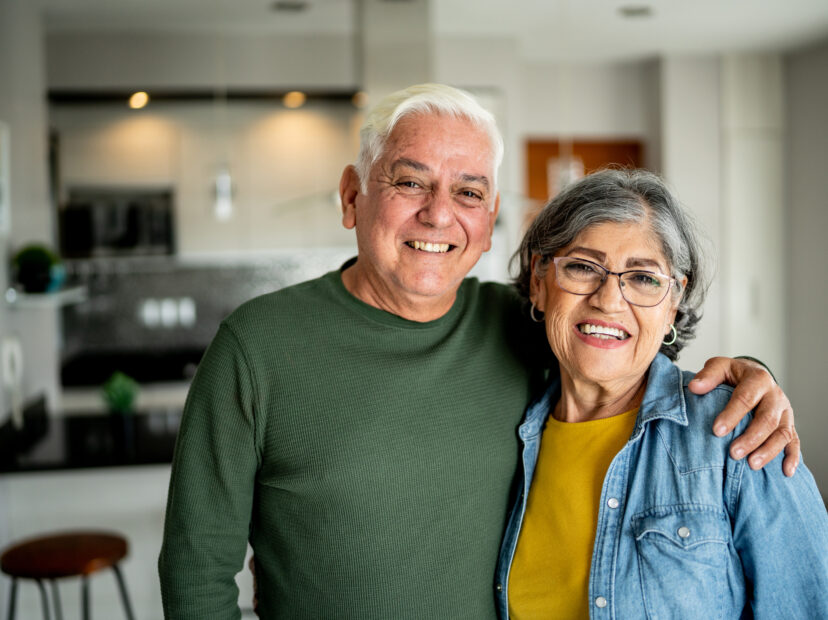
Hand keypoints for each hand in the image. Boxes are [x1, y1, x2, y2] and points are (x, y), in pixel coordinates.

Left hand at [688, 356, 798, 476]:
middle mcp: (775, 396)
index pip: (746, 398)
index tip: (717, 431)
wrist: (754, 375)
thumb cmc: (733, 374)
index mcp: (758, 379)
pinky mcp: (790, 425)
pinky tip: (786, 471)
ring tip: (752, 465)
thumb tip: (694, 387)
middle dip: (751, 438)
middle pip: (767, 419)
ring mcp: (785, 412)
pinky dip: (793, 457)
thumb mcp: (720, 367)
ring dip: (769, 451)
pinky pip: (795, 442)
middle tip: (733, 454)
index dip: (732, 415)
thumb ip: (708, 376)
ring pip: (783, 433)